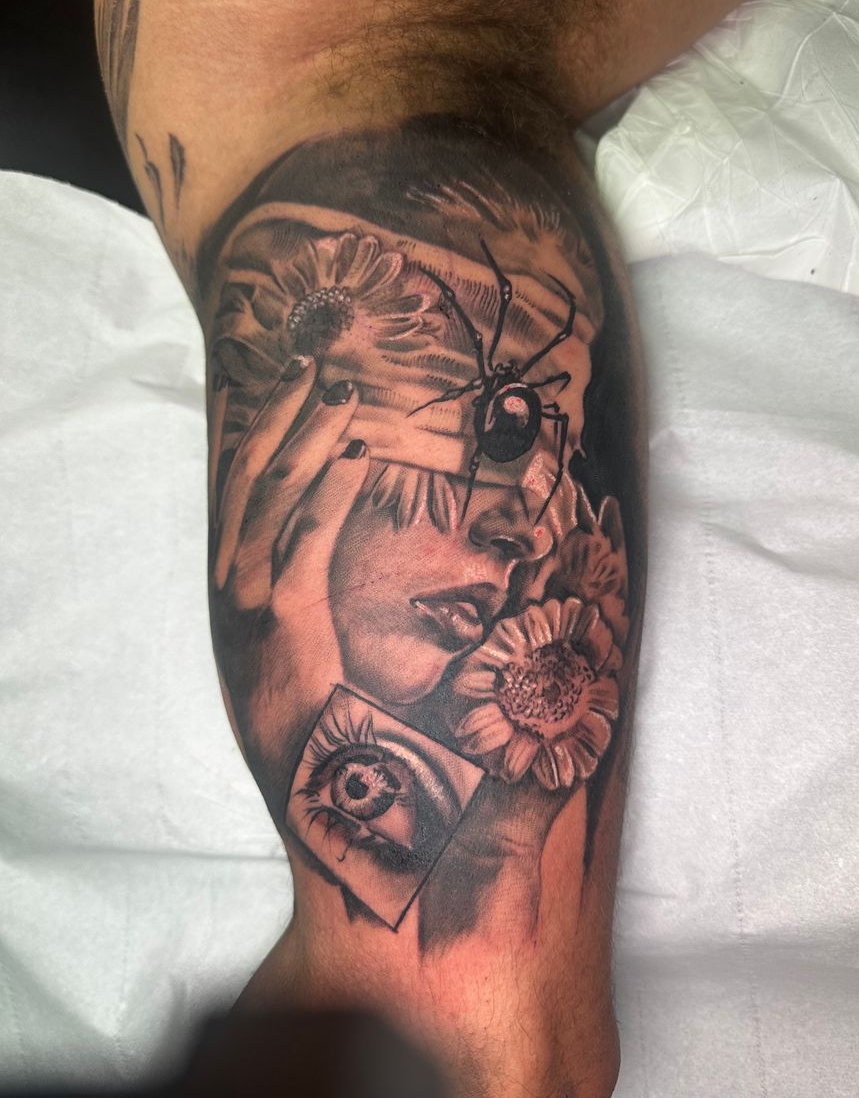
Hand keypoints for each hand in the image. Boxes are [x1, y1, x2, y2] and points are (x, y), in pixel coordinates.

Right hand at [210, 359, 369, 794]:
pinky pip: (307, 534)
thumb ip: (289, 584)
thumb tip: (317, 544)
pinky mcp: (282, 612)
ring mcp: (247, 592)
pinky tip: (358, 454)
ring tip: (342, 392)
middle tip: (311, 362)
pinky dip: (331, 487)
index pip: (232, 484)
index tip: (274, 384)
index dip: (250, 429)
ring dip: (310, 435)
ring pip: (275, 493)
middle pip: (249, 473)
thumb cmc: (301, 703)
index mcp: (227, 576)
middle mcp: (228, 576)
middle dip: (280, 413)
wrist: (297, 768)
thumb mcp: (283, 635)